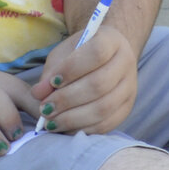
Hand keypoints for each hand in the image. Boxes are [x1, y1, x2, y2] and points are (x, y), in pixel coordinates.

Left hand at [29, 22, 139, 137]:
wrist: (106, 59)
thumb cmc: (79, 55)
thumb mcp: (63, 55)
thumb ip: (51, 72)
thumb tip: (39, 94)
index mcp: (112, 40)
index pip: (97, 53)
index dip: (72, 69)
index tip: (52, 81)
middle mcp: (126, 63)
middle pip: (99, 84)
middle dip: (67, 99)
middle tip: (45, 109)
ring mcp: (130, 88)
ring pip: (103, 107)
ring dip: (72, 118)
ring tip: (50, 122)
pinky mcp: (126, 109)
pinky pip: (106, 124)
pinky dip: (82, 129)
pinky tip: (64, 128)